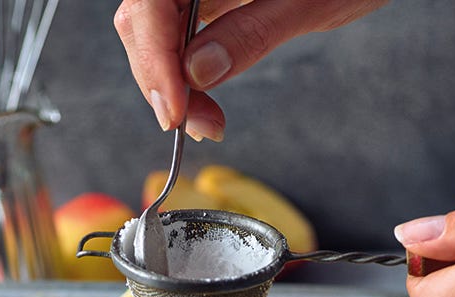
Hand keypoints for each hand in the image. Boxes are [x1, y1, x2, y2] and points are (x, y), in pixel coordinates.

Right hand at [114, 0, 387, 140]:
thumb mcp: (311, 0)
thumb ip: (251, 32)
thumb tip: (198, 73)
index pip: (150, 2)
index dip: (155, 59)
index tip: (175, 111)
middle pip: (143, 19)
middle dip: (160, 79)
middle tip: (194, 126)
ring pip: (154, 31)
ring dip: (169, 84)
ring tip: (204, 122)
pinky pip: (179, 33)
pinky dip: (184, 73)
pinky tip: (201, 102)